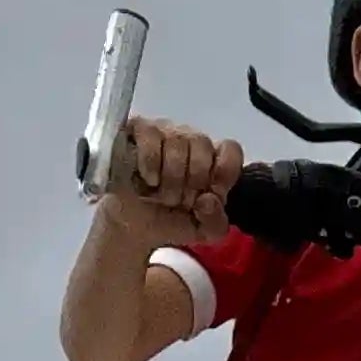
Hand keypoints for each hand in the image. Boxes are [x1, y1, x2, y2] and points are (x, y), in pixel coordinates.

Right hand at [102, 118, 240, 247]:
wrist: (130, 228)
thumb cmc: (168, 222)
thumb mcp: (201, 232)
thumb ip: (216, 222)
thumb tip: (208, 199)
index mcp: (212, 160)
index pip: (230, 149)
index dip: (223, 173)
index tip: (210, 193)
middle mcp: (190, 140)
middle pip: (203, 145)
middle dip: (191, 182)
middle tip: (179, 200)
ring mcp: (164, 131)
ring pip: (178, 143)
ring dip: (169, 179)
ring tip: (159, 195)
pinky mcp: (138, 129)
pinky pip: (151, 138)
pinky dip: (150, 165)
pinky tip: (147, 179)